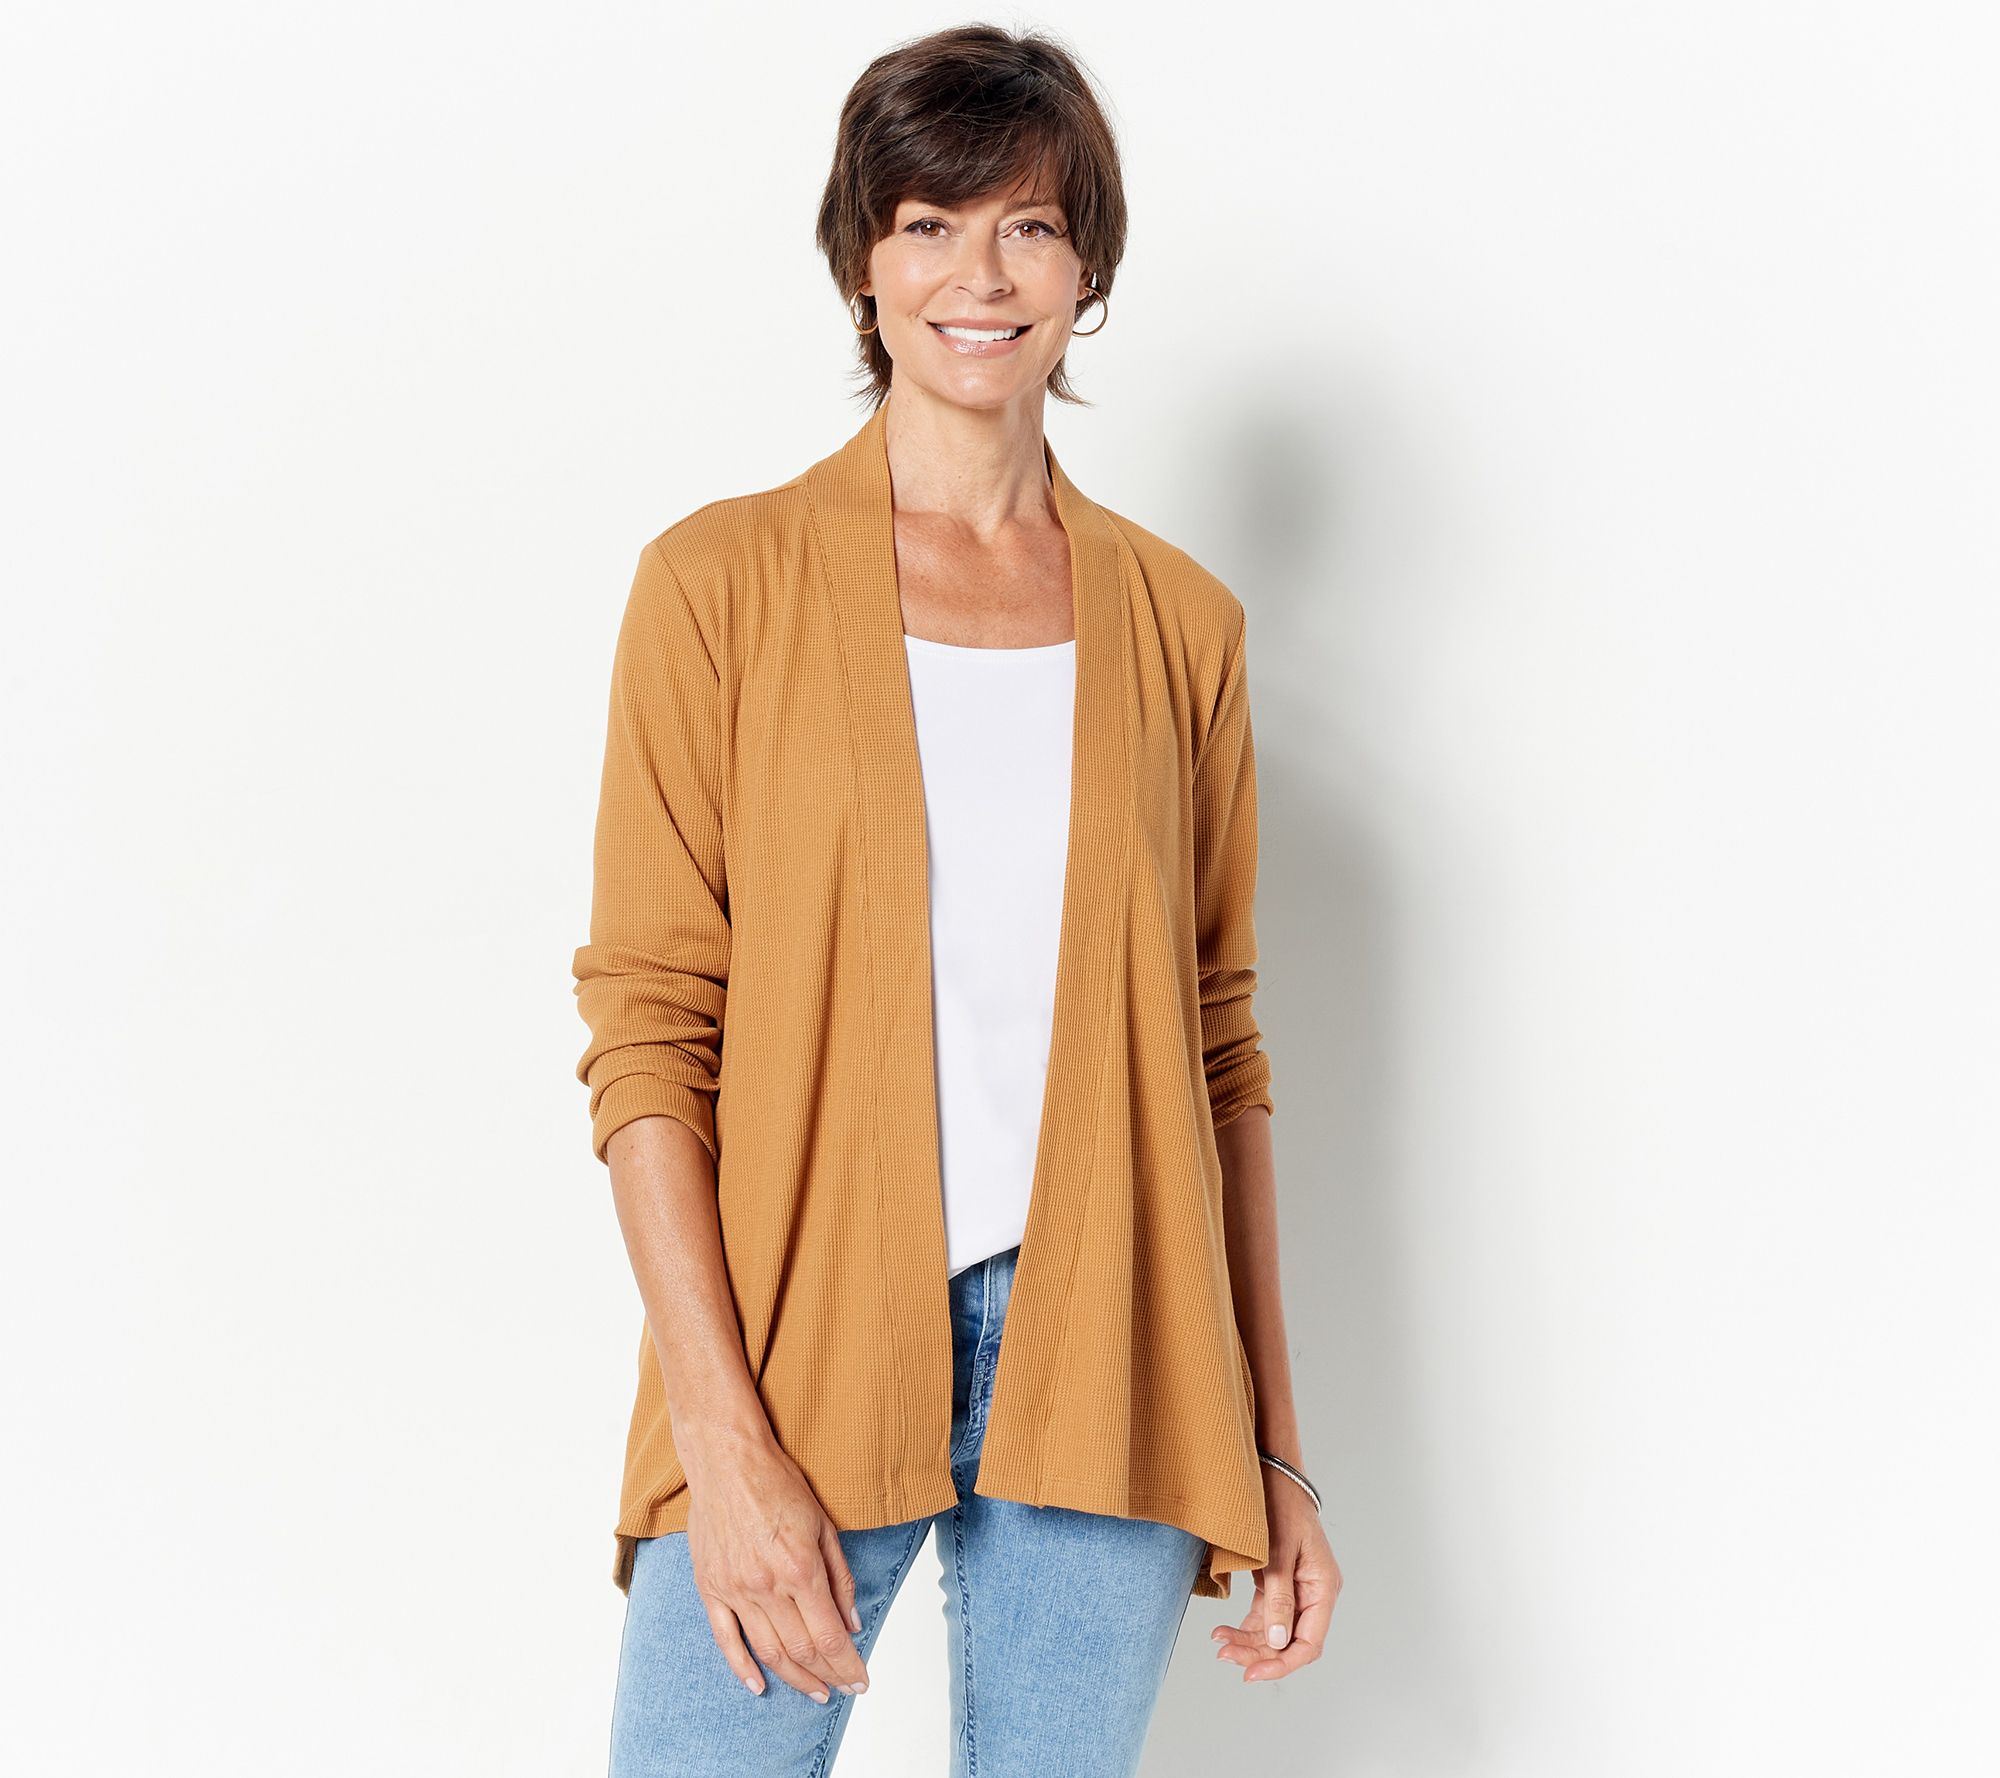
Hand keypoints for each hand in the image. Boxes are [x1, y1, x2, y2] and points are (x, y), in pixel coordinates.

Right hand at [681, 1430, 870, 1703]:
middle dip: (827, 1675)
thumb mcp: (823, 1525)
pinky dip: (742, 1668)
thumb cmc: (778, 1484)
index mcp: (800, 1569)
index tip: (860, 1681)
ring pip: (767, 1651)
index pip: (829, 1636)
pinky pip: (725, 1639)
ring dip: (794, 1678)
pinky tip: (759, 1685)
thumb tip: (852, 1622)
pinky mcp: (710, 1588)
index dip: (847, 1665)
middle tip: (842, 1688)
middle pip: (801, 1649)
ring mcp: (735, 1590)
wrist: (727, 1461)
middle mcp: (767, 1586)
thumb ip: (840, 1577)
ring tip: (814, 1692)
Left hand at [1211, 1467, 1340, 1680]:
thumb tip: (1279, 1643)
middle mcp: (1314, 1593)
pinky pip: (1266, 1614)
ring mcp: (1297, 1588)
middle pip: (1290, 1641)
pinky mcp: (1279, 1581)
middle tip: (1225, 1656)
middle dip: (1259, 1653)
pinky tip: (1225, 1630)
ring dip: (1250, 1642)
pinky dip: (1247, 1625)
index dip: (1282, 1663)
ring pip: (1276, 1631)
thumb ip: (1279, 1600)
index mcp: (1323, 1588)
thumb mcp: (1278, 1553)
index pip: (1309, 1643)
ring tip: (1220, 1643)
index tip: (1252, 1673)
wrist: (1271, 1471)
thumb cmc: (1280, 1505)